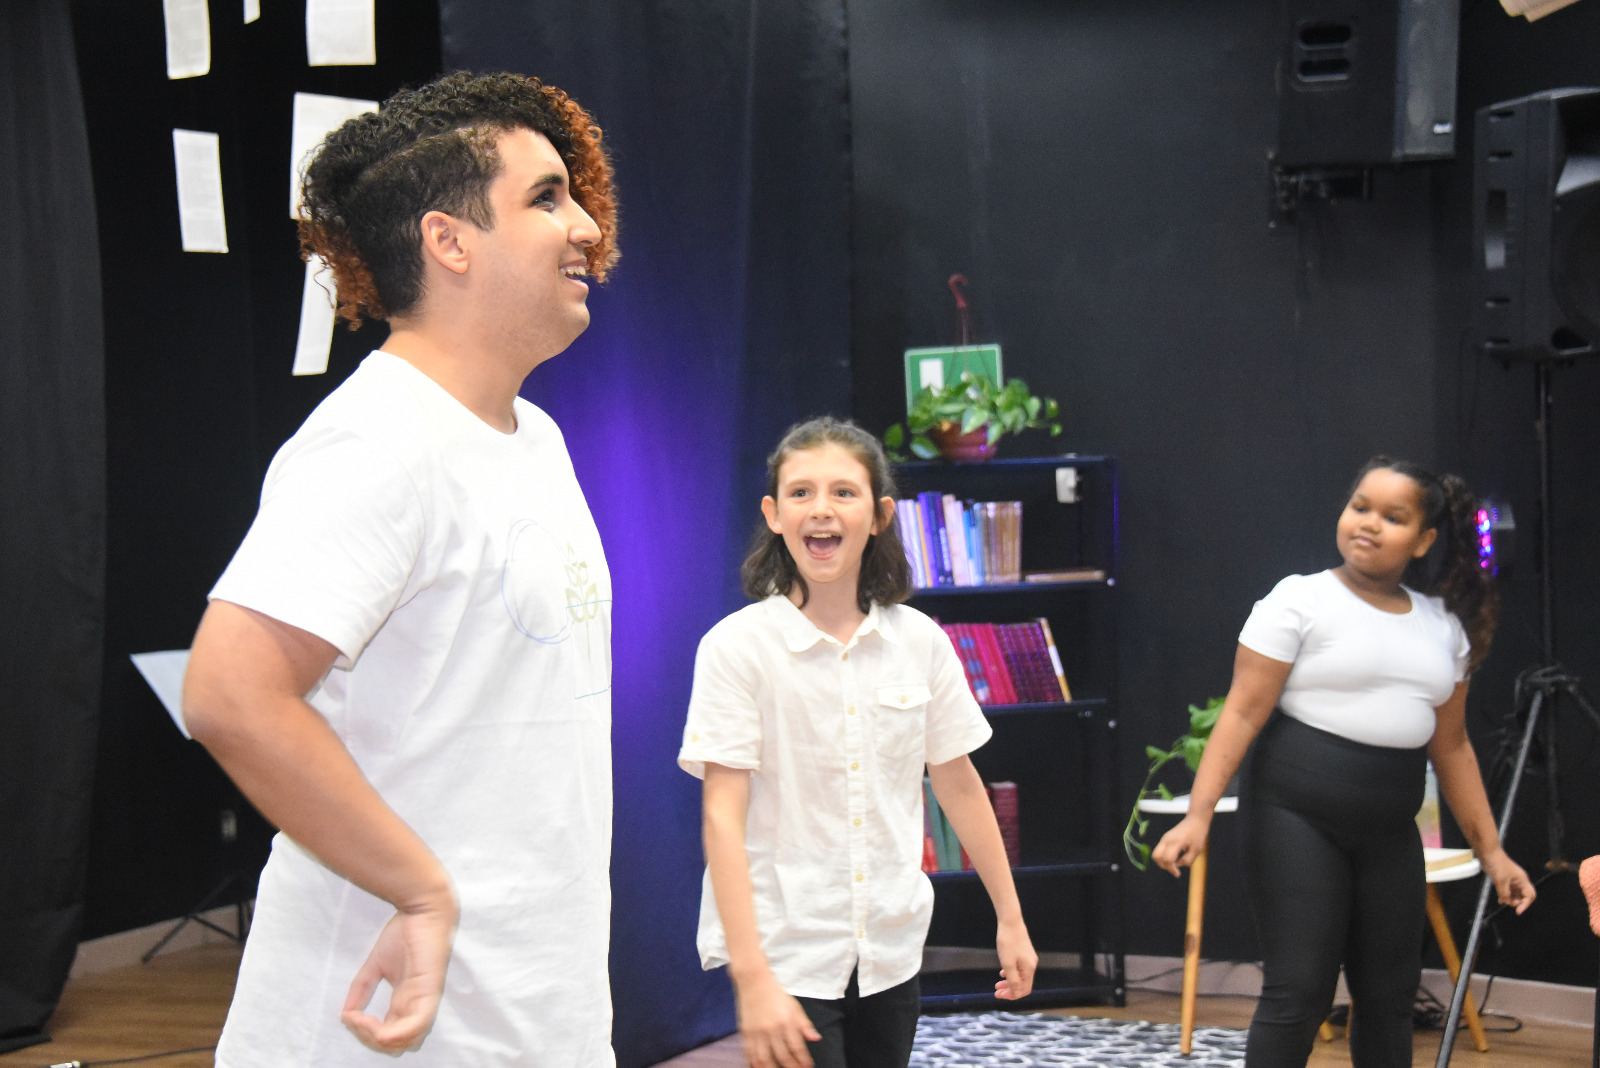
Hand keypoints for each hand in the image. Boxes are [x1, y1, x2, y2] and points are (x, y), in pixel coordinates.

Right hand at [341, 893, 458, 1053]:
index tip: (349, 1017)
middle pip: (398, 1044)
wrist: (423, 908)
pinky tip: (377, 1027)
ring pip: (407, 1041)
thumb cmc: (405, 931)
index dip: (367, 1034)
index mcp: (407, 1001)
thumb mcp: (376, 965)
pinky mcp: (430, 991)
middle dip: (371, 1041)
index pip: (390, 1034)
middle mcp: (417, 1005)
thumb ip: (361, 989)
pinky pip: (417, 1025)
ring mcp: (425, 999)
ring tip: (361, 1022)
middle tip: (355, 1022)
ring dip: (379, 1039)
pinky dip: (396, 1035)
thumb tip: (345, 1015)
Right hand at [733, 970, 819, 1067]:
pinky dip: (754, 1064)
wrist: (753, 981)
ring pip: (764, 1060)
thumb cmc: (775, 993)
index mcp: (786, 1021)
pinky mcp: (745, 1033)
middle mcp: (772, 1029)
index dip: (803, 1061)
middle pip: (783, 1057)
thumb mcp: (794, 1006)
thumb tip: (815, 1038)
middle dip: (792, 1067)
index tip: (807, 1067)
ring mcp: (757, 1032)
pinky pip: (749, 1054)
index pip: (797, 1047)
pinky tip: (759, 1067)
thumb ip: (804, 1024)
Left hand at [994, 918, 1036, 999]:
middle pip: (1022, 984)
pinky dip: (1011, 973)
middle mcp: (1031, 965)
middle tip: (996, 991)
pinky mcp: (1024, 952)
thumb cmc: (1008, 942)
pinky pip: (1019, 968)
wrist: (1010, 921)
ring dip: (1009, 982)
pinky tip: (1002, 972)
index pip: (1024, 990)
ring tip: (997, 984)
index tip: (999, 995)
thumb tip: (1016, 993)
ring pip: (1020, 976)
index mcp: (1029, 969)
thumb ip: (1013, 980)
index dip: (1012, 995)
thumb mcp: (1008, 964)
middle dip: (1009, 989)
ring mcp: (1029, 958)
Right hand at [1151, 815, 1209, 876]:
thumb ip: (1187, 860)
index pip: (1167, 859)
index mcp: (1176, 842)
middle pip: (1156, 857)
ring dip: (1163, 862)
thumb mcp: (1196, 850)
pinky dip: (1164, 857)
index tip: (1178, 874)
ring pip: (1156, 854)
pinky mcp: (1165, 838)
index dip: (1171, 869)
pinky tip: (1175, 857)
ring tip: (1175, 863)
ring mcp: (1164, 838)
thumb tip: (1177, 865)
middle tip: (1175, 869)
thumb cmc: (1198, 835)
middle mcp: (1167, 840)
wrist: (1195, 820)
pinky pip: (1159, 850)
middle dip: (1164, 866)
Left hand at [1480, 848, 1536, 914]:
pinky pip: (1508, 892)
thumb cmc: (1497, 864)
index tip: (1518, 911)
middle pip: (1523, 896)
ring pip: (1515, 895)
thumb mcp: (1501, 881)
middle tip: (1508, 903)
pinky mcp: (1504, 880)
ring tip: (1503, 901)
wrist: (1488, 853)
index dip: (1525, 904)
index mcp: (1522, 880)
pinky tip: (1500, 900)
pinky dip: (1505, 896)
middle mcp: (1519, 881)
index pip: (1530, 895)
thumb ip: (1505, 893)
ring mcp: (1512, 881)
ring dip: (1510, 900)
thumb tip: (1507, 901)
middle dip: (1517, 902)